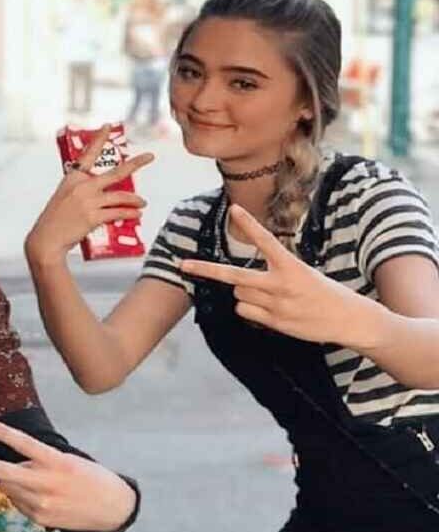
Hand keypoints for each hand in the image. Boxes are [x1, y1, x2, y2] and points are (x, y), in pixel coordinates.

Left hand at [0, 419, 135, 531]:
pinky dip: (23, 494)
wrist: (111, 507)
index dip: (5, 434)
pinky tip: (45, 494)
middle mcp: (45, 482)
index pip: (26, 444)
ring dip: (12, 479)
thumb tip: (4, 475)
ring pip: (7, 485)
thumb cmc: (87, 476)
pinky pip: (18, 501)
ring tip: (40, 480)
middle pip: (0, 471)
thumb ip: (37, 463)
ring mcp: (40, 502)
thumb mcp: (68, 461)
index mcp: (56, 461)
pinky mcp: (39, 517)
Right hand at [25, 125, 153, 265]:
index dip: (99, 138)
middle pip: (116, 173)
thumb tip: (107, 196)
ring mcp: (88, 201)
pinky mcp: (93, 216)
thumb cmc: (55, 221)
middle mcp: (82, 186)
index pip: (88, 154)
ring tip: (142, 203)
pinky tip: (136, 214)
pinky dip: (130, 214)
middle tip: (150, 157)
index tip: (108, 126)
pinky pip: (118, 213)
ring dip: (135, 200)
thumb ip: (84, 193)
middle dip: (136, 164)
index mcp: (73, 178)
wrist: (46, 239)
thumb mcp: (65, 198)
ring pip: (120, 197)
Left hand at [180, 204, 372, 345]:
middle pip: (234, 277)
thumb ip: (273, 273)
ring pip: (239, 294)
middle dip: (206, 270)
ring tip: (269, 295)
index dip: (250, 225)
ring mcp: (276, 305)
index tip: (235, 209)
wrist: (348, 319)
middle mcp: (281, 284)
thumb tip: (238, 285)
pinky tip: (270, 309)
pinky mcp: (274, 322)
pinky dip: (249, 310)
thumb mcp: (302, 273)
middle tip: (183, 265)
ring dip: (244, 293)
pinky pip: (244, 312)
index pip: (266, 241)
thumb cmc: (322, 291)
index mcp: (291, 266)